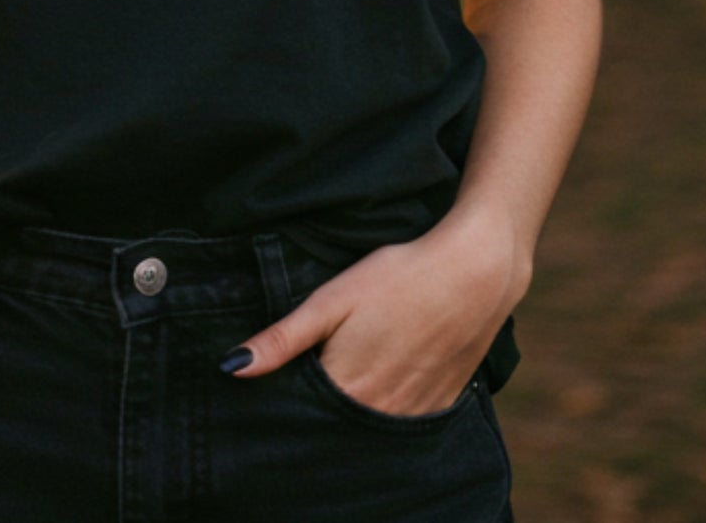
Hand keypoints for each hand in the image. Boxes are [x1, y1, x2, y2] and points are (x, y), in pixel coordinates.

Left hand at [220, 215, 525, 418]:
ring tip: (346, 380)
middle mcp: (379, 414)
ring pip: (367, 432)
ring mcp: (412, 415)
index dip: (285, 406)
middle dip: (316, 415)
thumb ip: (283, 338)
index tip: (275, 390)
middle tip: (311, 379)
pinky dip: (384, 415)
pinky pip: (401, 427)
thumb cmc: (398, 278)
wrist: (474, 273)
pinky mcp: (437, 406)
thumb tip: (231, 367)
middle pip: (334, 429)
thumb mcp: (332, 299)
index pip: (301, 418)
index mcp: (346, 389)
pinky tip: (380, 385)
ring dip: (350, 417)